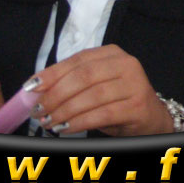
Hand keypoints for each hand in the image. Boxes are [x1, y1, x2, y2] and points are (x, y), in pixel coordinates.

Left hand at [31, 44, 172, 136]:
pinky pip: (102, 114)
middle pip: (83, 77)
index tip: (31, 88)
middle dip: (55, 95)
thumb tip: (35, 88)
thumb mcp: (96, 85)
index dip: (52, 74)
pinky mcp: (137, 106)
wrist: (151, 118)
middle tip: (39, 111)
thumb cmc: (118, 100)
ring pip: (91, 96)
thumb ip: (71, 82)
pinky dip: (79, 122)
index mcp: (112, 53)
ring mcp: (135, 84)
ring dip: (64, 111)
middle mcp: (126, 64)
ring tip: (49, 123)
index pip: (77, 60)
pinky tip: (65, 129)